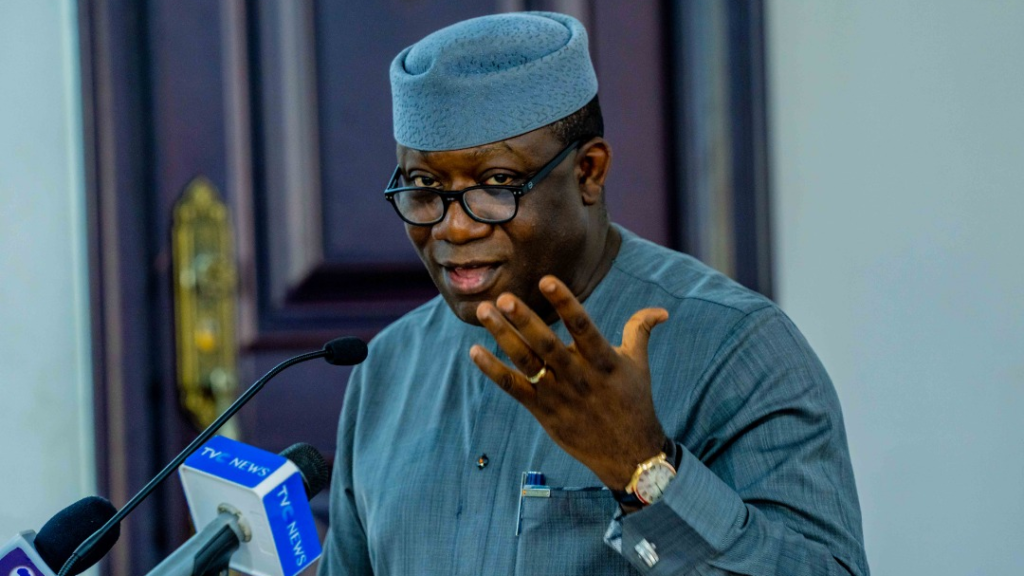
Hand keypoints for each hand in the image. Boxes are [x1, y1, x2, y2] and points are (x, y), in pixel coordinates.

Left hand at [470, 275, 669, 489]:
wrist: (628, 455)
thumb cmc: (633, 403)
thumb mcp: (638, 366)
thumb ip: (640, 331)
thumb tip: (661, 310)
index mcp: (603, 361)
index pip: (583, 326)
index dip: (565, 303)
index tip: (546, 280)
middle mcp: (579, 376)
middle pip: (547, 344)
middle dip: (524, 320)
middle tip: (504, 297)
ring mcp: (558, 394)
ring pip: (526, 362)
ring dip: (503, 337)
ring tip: (485, 312)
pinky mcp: (543, 411)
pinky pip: (514, 388)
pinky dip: (493, 370)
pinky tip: (475, 351)